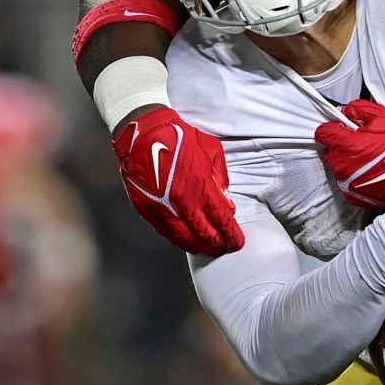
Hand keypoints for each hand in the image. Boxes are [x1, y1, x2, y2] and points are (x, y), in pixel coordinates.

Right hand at [113, 107, 243, 255]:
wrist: (145, 133)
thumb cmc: (180, 138)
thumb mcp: (212, 151)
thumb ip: (221, 178)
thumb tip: (226, 201)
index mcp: (201, 187)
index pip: (221, 220)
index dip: (232, 234)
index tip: (238, 243)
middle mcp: (182, 202)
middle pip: (204, 234)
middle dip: (218, 245)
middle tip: (225, 249)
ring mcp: (162, 208)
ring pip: (184, 238)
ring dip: (198, 247)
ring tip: (208, 250)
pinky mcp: (147, 209)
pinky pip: (165, 232)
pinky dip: (179, 239)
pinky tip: (187, 242)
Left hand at [316, 100, 384, 208]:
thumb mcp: (384, 117)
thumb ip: (358, 110)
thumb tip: (344, 111)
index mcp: (347, 146)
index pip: (323, 133)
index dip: (333, 127)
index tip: (343, 127)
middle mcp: (342, 167)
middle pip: (329, 152)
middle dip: (340, 145)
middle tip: (360, 141)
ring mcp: (348, 184)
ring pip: (337, 168)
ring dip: (347, 161)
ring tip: (368, 158)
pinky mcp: (356, 196)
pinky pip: (346, 182)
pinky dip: (354, 176)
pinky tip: (371, 171)